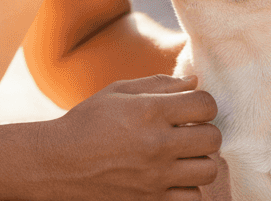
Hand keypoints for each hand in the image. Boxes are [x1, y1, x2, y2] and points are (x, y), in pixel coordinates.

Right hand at [39, 74, 220, 200]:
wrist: (57, 164)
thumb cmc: (87, 122)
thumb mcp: (118, 92)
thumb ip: (159, 84)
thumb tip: (194, 82)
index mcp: (149, 111)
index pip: (206, 104)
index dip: (203, 103)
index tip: (191, 108)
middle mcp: (156, 145)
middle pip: (213, 138)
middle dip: (205, 131)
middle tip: (189, 131)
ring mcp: (155, 177)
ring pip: (208, 170)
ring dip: (199, 160)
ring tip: (182, 155)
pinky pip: (192, 197)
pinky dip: (187, 187)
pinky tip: (172, 176)